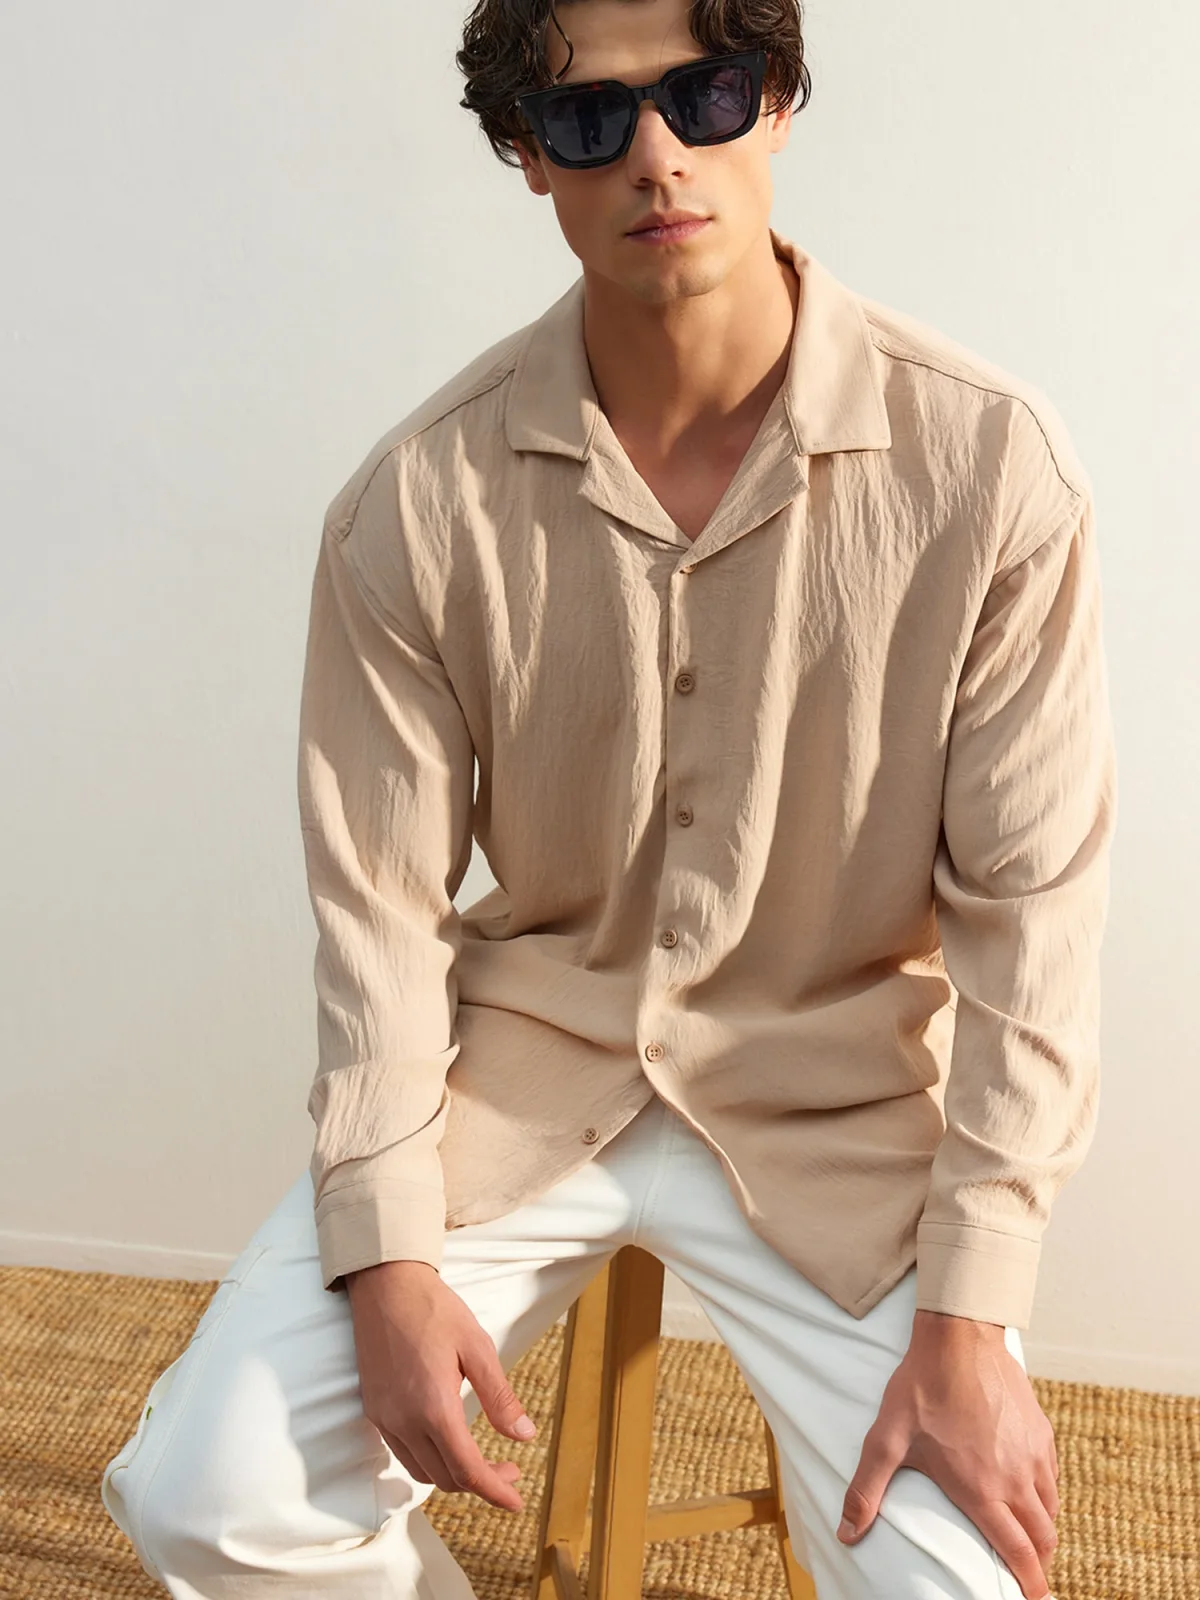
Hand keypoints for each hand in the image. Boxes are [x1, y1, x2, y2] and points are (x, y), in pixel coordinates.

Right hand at [345, 1258, 537, 1513]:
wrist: (386, 1285)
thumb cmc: (435, 1310)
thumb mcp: (478, 1347)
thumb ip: (499, 1397)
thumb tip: (524, 1435)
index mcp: (434, 1407)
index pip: (467, 1470)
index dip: (494, 1492)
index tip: (516, 1502)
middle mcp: (404, 1421)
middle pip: (445, 1478)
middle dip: (480, 1483)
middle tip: (510, 1470)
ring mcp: (385, 1417)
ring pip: (421, 1471)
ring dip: (453, 1475)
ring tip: (482, 1460)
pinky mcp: (374, 1409)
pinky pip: (403, 1453)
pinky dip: (429, 1460)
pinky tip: (448, 1442)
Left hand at [837, 1313, 1059, 1599]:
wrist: (959, 1336)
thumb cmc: (920, 1387)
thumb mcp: (887, 1439)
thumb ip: (866, 1490)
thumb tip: (847, 1533)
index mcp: (982, 1489)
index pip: (1017, 1552)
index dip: (1028, 1582)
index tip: (1029, 1598)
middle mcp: (1016, 1476)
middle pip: (1043, 1537)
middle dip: (1039, 1562)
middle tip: (1028, 1573)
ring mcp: (1033, 1453)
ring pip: (1052, 1508)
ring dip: (1044, 1530)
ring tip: (1029, 1538)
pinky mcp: (1041, 1430)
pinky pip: (1052, 1475)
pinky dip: (1046, 1494)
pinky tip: (1031, 1492)